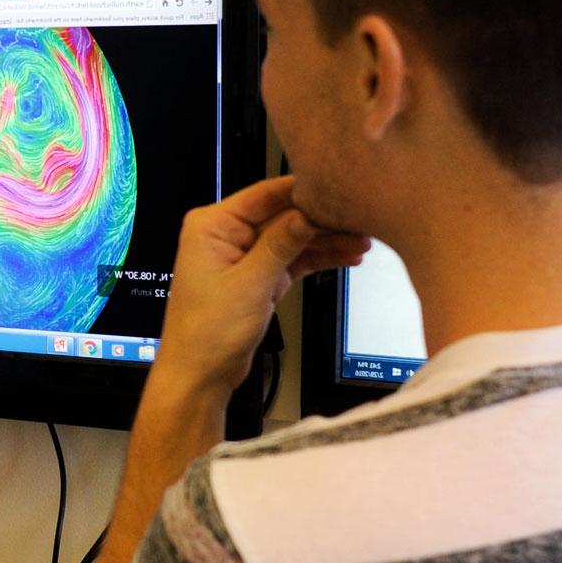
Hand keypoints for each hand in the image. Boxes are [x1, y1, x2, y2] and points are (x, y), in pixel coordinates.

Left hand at [157, 176, 368, 393]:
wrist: (200, 375)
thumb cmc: (205, 334)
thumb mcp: (250, 283)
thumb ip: (281, 244)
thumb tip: (307, 213)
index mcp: (211, 226)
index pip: (264, 195)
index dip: (303, 191)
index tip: (336, 187)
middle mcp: (226, 235)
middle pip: (284, 215)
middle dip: (321, 220)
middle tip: (359, 220)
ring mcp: (243, 256)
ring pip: (293, 238)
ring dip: (326, 241)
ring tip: (361, 241)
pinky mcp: (258, 276)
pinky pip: (293, 259)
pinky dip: (318, 259)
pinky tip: (345, 256)